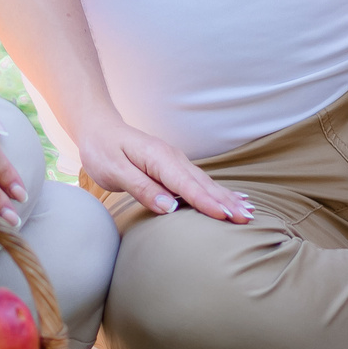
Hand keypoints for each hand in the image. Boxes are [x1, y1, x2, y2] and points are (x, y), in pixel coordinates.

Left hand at [73, 116, 249, 222]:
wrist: (99, 128)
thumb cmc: (103, 150)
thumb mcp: (113, 170)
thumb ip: (140, 187)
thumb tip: (167, 207)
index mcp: (159, 159)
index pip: (186, 185)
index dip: (205, 202)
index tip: (224, 217)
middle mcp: (173, 159)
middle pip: (203, 184)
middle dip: (226, 202)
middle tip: (247, 219)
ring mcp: (176, 162)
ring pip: (206, 183)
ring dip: (227, 199)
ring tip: (248, 213)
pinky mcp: (175, 168)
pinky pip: (200, 182)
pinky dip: (219, 192)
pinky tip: (234, 199)